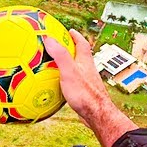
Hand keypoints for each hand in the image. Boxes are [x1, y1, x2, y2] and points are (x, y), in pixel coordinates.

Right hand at [44, 30, 136, 146]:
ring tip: (54, 66)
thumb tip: (49, 39)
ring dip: (67, 66)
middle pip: (80, 56)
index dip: (75, 36)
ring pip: (76, 71)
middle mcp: (87, 70)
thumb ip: (60, 56)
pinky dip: (64, 82)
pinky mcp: (83, 94)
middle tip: (59, 46)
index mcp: (85, 62)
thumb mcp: (69, 72)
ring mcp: (86, 83)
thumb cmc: (86, 94)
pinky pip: (72, 84)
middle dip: (71, 49)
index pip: (82, 44)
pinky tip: (55, 89)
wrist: (97, 115)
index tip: (69, 31)